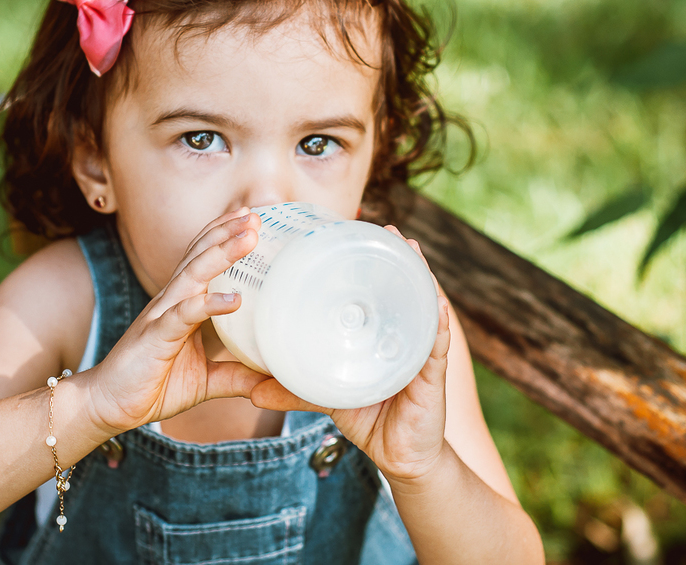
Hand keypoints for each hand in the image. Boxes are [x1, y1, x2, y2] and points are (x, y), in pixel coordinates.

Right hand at [83, 209, 270, 435]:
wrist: (108, 404)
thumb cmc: (153, 385)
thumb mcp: (205, 381)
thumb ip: (236, 375)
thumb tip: (273, 380)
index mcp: (181, 304)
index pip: (202, 259)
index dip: (224, 236)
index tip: (252, 219)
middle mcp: (171, 302)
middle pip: (200, 256)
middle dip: (227, 233)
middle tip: (256, 215)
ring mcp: (161, 316)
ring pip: (192, 275)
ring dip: (221, 253)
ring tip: (249, 238)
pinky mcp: (156, 337)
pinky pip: (183, 315)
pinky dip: (208, 304)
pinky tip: (234, 299)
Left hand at [250, 225, 452, 485]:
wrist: (400, 457)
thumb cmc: (368, 417)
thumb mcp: (328, 396)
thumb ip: (294, 389)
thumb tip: (249, 390)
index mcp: (379, 333)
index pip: (376, 290)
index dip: (369, 260)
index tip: (355, 229)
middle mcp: (402, 335)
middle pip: (403, 289)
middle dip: (398, 256)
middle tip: (387, 227)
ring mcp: (420, 353)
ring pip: (423, 307)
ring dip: (420, 276)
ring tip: (411, 248)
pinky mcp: (432, 377)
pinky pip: (435, 346)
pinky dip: (436, 325)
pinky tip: (434, 305)